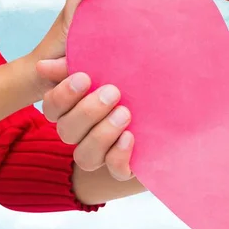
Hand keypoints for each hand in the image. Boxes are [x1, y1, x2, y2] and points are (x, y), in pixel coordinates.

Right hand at [34, 0, 185, 179]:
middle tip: (113, 90)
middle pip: (64, 128)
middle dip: (85, 109)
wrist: (177, 120)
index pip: (52, 104)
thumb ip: (93, 57)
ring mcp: (102, 152)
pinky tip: (133, 139)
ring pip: (83, 153)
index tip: (83, 74)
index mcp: (76, 106)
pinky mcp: (124, 168)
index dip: (62, 92)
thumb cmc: (144, 85)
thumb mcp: (122, 66)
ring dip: (101, 132)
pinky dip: (119, 157)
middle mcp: (83, 131)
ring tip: (126, 113)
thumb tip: (52, 59)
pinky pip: (112, 170)